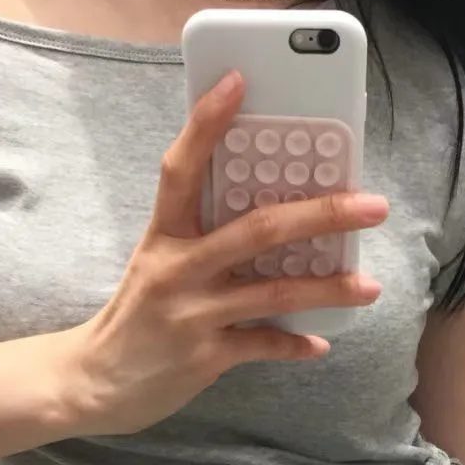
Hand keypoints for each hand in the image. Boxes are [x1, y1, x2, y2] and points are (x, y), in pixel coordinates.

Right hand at [59, 70, 388, 436]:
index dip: (207, 124)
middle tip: (370, 205)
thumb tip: (269, 213)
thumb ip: (201, 237)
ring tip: (369, 285)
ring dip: (329, 288)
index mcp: (163, 235)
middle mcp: (177, 269)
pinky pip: (263, 345)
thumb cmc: (137, 314)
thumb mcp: (157, 263)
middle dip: (321, 215)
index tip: (239, 82)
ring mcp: (192, 314)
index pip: (181, 169)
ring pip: (274, 293)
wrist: (94, 382)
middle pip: (258, 230)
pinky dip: (295, 344)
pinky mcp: (204, 356)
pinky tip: (321, 343)